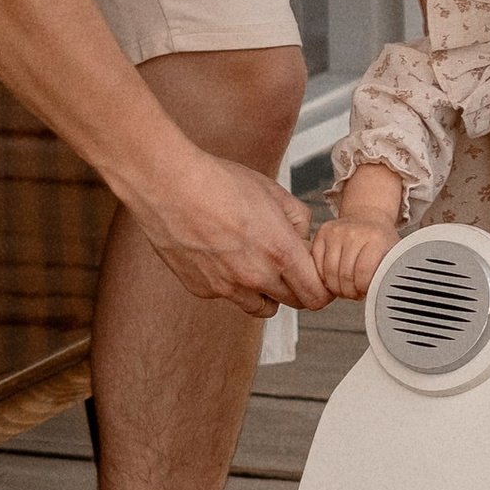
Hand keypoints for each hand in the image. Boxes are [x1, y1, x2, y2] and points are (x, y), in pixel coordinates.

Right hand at [133, 149, 328, 318]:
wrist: (169, 185)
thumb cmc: (219, 182)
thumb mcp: (273, 191)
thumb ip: (299, 219)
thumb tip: (303, 237)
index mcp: (280, 253)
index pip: (317, 296)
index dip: (319, 286)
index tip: (313, 274)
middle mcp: (256, 277)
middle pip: (293, 303)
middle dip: (295, 286)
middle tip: (285, 263)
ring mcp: (227, 288)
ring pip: (260, 307)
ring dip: (265, 291)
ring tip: (252, 260)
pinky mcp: (202, 289)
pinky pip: (228, 296)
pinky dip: (231, 283)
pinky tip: (220, 253)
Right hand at [310, 211, 399, 302]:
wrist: (367, 217)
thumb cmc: (379, 241)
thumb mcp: (391, 256)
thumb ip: (387, 274)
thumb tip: (382, 295)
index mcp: (375, 238)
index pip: (363, 273)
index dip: (363, 288)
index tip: (366, 291)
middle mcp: (353, 233)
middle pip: (344, 275)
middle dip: (349, 291)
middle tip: (355, 293)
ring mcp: (335, 232)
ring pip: (328, 273)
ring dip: (336, 287)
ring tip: (345, 288)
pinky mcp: (321, 234)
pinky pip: (317, 266)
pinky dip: (324, 277)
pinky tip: (334, 277)